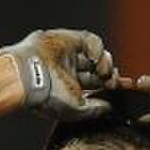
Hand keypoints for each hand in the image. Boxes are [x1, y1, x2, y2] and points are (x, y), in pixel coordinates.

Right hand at [0, 30, 116, 121]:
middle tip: (113, 81)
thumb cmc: (45, 97)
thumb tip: (110, 107)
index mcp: (70, 86)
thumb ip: (94, 109)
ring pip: (96, 54)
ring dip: (105, 62)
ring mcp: (70, 53)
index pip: (96, 83)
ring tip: (103, 72)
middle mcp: (70, 69)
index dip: (110, 85)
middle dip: (109, 74)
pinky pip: (91, 40)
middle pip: (98, 68)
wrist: (28, 78)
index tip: (120, 88)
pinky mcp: (68, 39)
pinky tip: (95, 58)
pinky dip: (98, 48)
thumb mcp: (75, 110)